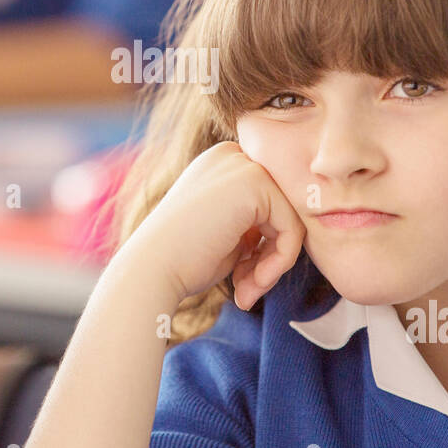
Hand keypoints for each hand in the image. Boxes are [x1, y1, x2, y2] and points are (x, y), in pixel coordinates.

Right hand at [119, 141, 305, 310]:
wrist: (151, 269)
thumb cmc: (182, 260)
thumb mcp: (226, 233)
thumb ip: (257, 224)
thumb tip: (295, 232)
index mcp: (222, 164)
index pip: (269, 205)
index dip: (262, 247)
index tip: (243, 280)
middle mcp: (233, 155)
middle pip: (283, 208)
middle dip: (270, 256)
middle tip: (246, 290)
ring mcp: (243, 164)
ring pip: (291, 220)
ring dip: (274, 265)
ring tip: (247, 291)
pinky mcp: (253, 181)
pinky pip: (292, 228)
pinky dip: (279, 263)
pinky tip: (250, 283)